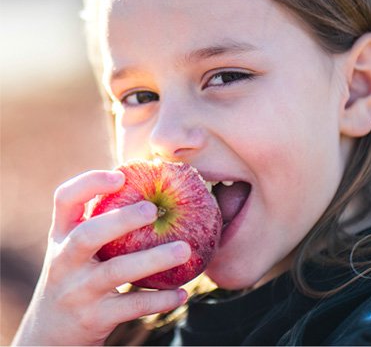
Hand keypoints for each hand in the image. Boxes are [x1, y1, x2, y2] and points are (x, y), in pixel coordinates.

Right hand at [12, 170, 190, 345]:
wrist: (50, 334)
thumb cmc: (76, 275)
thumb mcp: (76, 247)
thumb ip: (102, 220)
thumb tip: (151, 184)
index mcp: (61, 235)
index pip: (64, 199)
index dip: (90, 183)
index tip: (120, 175)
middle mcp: (64, 261)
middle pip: (87, 235)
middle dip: (121, 219)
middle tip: (153, 209)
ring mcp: (77, 291)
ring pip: (116, 272)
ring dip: (153, 259)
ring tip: (185, 249)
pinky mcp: (93, 318)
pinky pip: (131, 307)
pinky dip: (159, 300)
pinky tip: (182, 293)